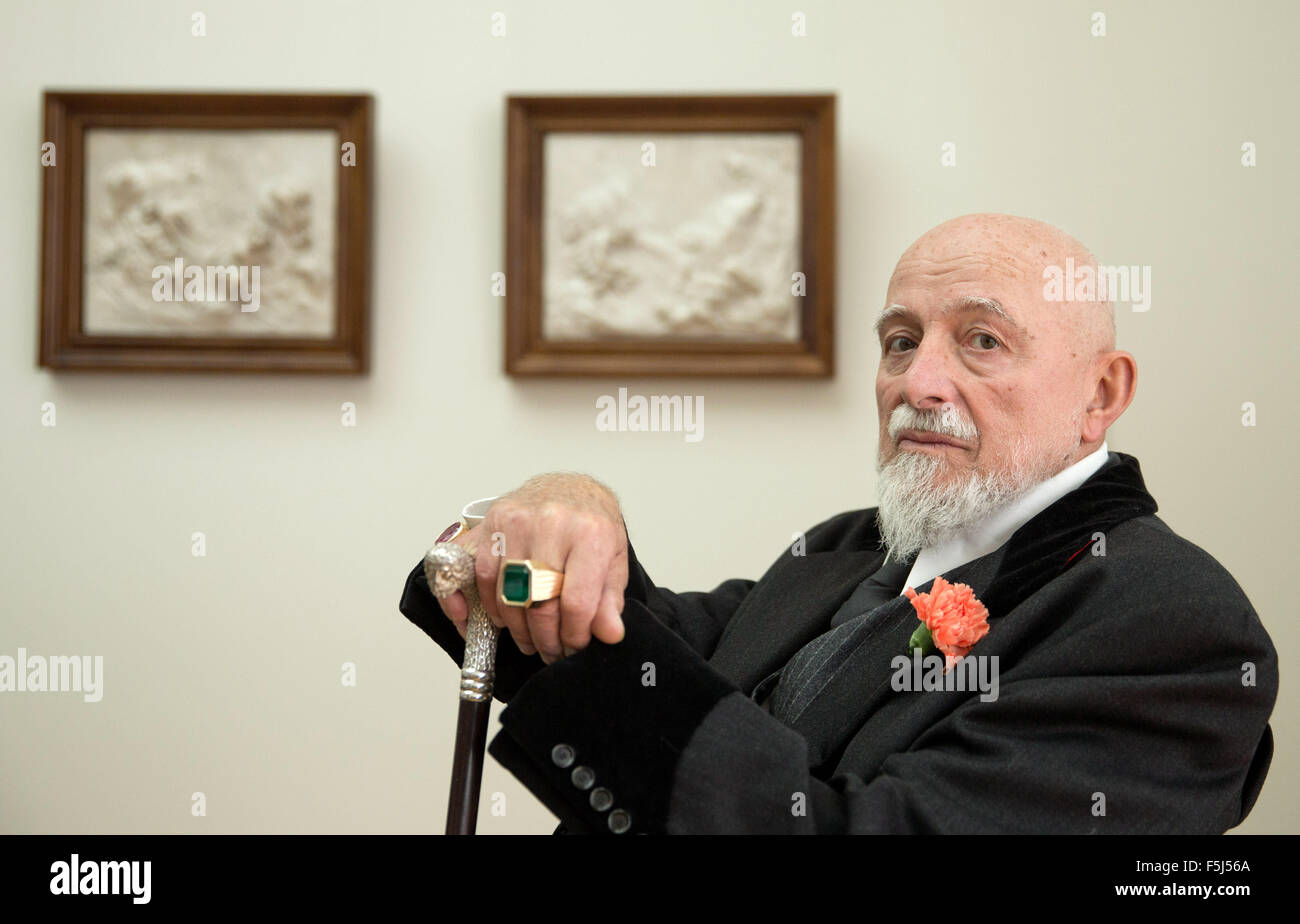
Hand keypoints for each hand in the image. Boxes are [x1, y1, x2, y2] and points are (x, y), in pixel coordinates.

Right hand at [435, 473, 627, 663]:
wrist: (569, 487)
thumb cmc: (592, 524)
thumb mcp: (613, 559)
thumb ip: (610, 599)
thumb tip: (609, 634)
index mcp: (590, 533)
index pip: (577, 602)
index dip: (574, 635)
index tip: (574, 647)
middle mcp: (552, 523)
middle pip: (540, 603)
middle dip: (546, 639)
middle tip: (552, 651)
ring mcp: (517, 521)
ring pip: (509, 595)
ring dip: (519, 629)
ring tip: (532, 641)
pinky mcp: (492, 522)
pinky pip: (482, 577)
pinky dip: (492, 605)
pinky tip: (506, 618)